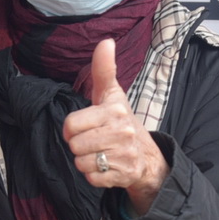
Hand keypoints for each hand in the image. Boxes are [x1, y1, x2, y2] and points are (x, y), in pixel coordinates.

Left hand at [63, 40, 169, 212]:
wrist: (147, 156)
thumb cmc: (121, 121)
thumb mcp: (112, 94)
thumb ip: (104, 69)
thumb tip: (106, 41)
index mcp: (114, 110)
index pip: (71, 124)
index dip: (72, 128)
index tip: (84, 126)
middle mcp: (122, 131)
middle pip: (74, 145)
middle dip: (79, 145)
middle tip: (94, 141)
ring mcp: (124, 154)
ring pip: (81, 162)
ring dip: (86, 161)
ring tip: (100, 153)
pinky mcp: (124, 175)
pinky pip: (91, 178)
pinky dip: (94, 175)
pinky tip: (106, 166)